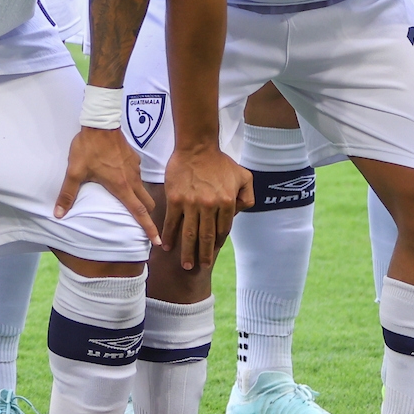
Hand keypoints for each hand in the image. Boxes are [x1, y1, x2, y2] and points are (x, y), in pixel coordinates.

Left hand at [57, 127, 160, 245]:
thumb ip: (67, 194)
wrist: (100, 122)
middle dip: (147, 215)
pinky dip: (134, 182)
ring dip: (140, 198)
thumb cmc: (88, 148)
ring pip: (143, 189)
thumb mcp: (75, 171)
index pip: (140, 212)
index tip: (158, 241)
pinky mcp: (134, 158)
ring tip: (129, 201)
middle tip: (142, 224)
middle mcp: (133, 180)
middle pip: (147, 203)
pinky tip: (122, 178)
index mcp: (122, 187)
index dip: (149, 228)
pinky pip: (138, 175)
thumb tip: (58, 214)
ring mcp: (135, 168)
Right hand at [160, 143, 251, 270]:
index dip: (217, 243)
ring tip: (186, 265)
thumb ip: (247, 197)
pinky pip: (172, 222)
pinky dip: (170, 236)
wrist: (197, 147)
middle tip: (200, 267)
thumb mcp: (244, 177)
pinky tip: (167, 246)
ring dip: (187, 252)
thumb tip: (238, 213)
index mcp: (227, 203)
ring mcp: (191, 204)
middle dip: (203, 255)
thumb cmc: (220, 162)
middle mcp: (209, 206)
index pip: (223, 230)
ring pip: (189, 234)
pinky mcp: (175, 200)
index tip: (212, 252)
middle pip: (206, 237)